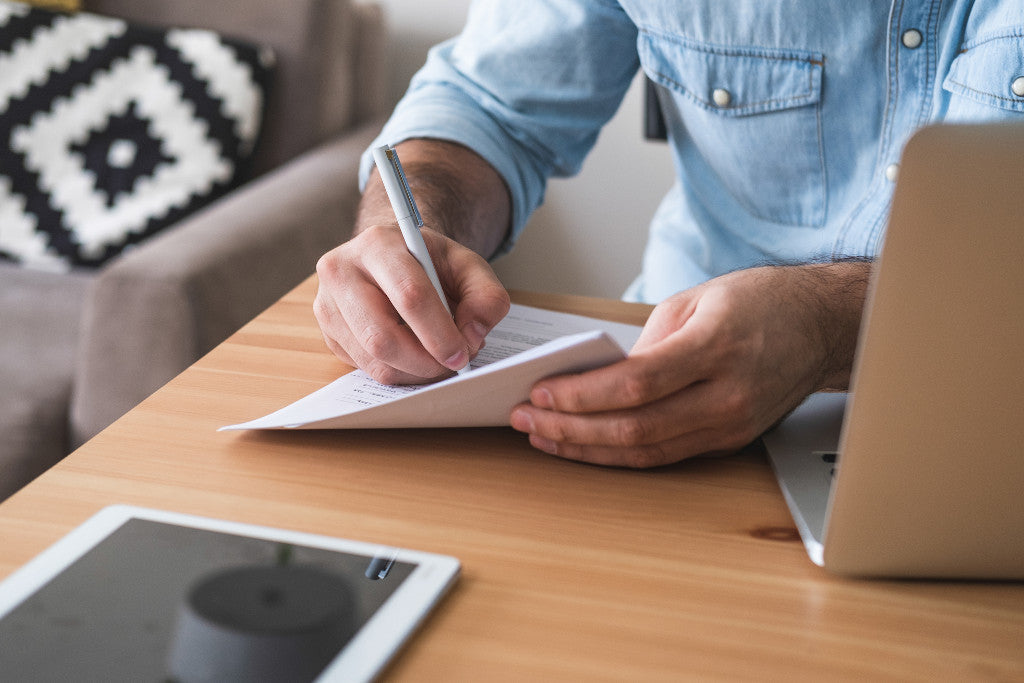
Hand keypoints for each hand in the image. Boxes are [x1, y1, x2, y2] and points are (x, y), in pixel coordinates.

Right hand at [314, 138, 512, 384]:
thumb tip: (473, 335)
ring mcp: (327, 304)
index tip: (462, 354)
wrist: (394, 258)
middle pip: (382, 336)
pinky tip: (417, 357)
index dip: (439, 332)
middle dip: (425, 361)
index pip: (409, 295)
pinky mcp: (328, 333)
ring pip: (373, 360)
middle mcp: (341, 271)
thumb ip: (485, 296)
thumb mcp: (468, 266)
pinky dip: (400, 372)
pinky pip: (366, 369)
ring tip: (439, 360)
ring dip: (415, 371)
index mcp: (378, 244)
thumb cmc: (431, 263)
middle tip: (453, 365)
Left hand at [509, 263, 869, 466]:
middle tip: (526, 418)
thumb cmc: (760, 302)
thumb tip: (596, 378)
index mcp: (717, 347)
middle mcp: (727, 395)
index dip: (582, 394)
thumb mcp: (696, 300)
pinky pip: (664, 456)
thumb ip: (645, 342)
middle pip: (634, 427)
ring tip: (543, 435)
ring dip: (586, 448)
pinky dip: (618, 455)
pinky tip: (585, 445)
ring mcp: (731, 425)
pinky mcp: (729, 441)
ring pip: (646, 453)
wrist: (821, 326)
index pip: (636, 384)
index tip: (541, 391)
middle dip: (570, 427)